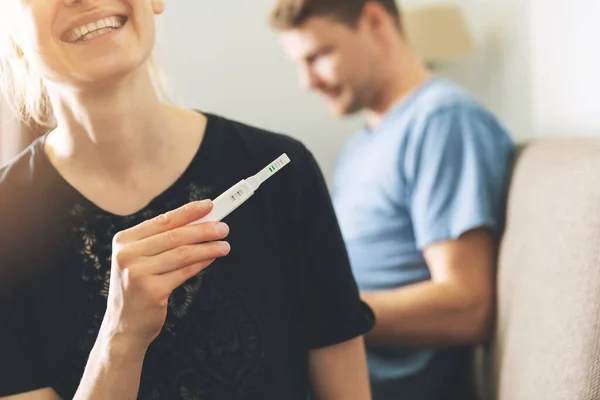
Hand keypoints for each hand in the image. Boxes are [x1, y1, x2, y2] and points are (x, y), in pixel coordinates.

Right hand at [101, 200, 229, 348]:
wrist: (124, 326)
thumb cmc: (138, 288)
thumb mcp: (141, 260)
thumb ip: (164, 241)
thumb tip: (199, 222)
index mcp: (124, 241)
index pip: (163, 220)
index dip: (188, 211)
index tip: (209, 205)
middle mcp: (127, 255)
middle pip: (175, 236)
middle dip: (203, 229)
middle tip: (223, 227)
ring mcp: (137, 273)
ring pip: (183, 253)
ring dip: (208, 247)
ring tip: (225, 245)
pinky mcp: (151, 291)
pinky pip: (184, 272)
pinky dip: (202, 264)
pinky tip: (212, 258)